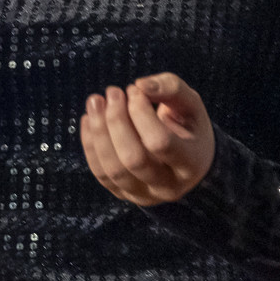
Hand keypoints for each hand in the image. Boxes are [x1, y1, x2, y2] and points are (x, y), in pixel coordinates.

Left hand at [80, 73, 215, 205]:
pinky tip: (89, 118)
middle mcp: (169, 186)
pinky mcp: (122, 194)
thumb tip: (139, 85)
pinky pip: (99, 173)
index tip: (134, 90)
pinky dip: (89, 143)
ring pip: (112, 169)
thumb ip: (171, 88)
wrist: (187, 160)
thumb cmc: (188, 126)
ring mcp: (144, 194)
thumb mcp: (190, 104)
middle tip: (113, 92)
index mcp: (190, 163)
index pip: (160, 142)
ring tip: (95, 100)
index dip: (141, 113)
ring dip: (98, 131)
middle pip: (133, 159)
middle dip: (116, 120)